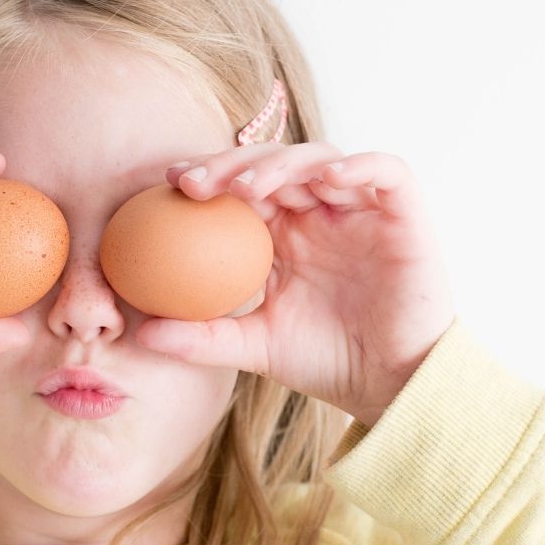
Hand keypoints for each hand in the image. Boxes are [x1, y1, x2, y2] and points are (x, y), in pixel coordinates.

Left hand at [135, 142, 455, 427]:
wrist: (391, 385)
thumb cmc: (326, 362)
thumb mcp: (254, 348)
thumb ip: (202, 337)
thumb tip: (140, 334)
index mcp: (284, 233)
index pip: (241, 187)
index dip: (208, 175)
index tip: (169, 184)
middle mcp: (320, 212)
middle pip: (274, 163)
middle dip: (232, 164)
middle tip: (195, 182)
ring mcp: (361, 209)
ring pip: (321, 158)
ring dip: (282, 164)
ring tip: (248, 187)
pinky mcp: (404, 214)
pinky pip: (387, 172)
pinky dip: (360, 166)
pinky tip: (326, 180)